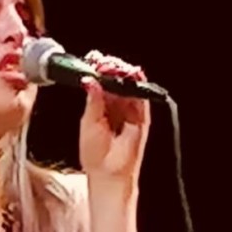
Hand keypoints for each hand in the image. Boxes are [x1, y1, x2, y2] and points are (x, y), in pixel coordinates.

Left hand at [78, 50, 150, 182]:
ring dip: (124, 73)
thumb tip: (89, 80)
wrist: (109, 173)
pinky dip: (138, 86)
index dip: (98, 69)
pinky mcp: (142, 117)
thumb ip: (93, 100)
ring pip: (129, 85)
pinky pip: (142, 97)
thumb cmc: (95, 153)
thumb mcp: (89, 122)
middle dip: (111, 68)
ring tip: (116, 66)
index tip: (93, 59)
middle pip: (116, 79)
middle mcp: (116, 105)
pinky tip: (132, 75)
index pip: (101, 81)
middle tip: (104, 61)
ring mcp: (130, 110)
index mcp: (100, 105)